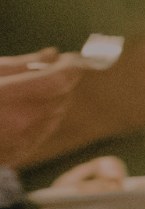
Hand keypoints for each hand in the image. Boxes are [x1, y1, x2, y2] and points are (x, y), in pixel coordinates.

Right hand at [0, 52, 80, 166]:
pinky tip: (28, 108)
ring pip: (56, 115)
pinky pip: (44, 132)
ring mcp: (18, 142)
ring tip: (36, 87)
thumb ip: (21, 65)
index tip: (74, 58)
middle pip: (61, 98)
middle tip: (55, 68)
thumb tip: (52, 54)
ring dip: (55, 99)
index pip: (58, 81)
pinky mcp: (16, 155)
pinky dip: (45, 117)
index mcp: (5, 98)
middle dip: (63, 81)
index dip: (71, 68)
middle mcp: (16, 123)